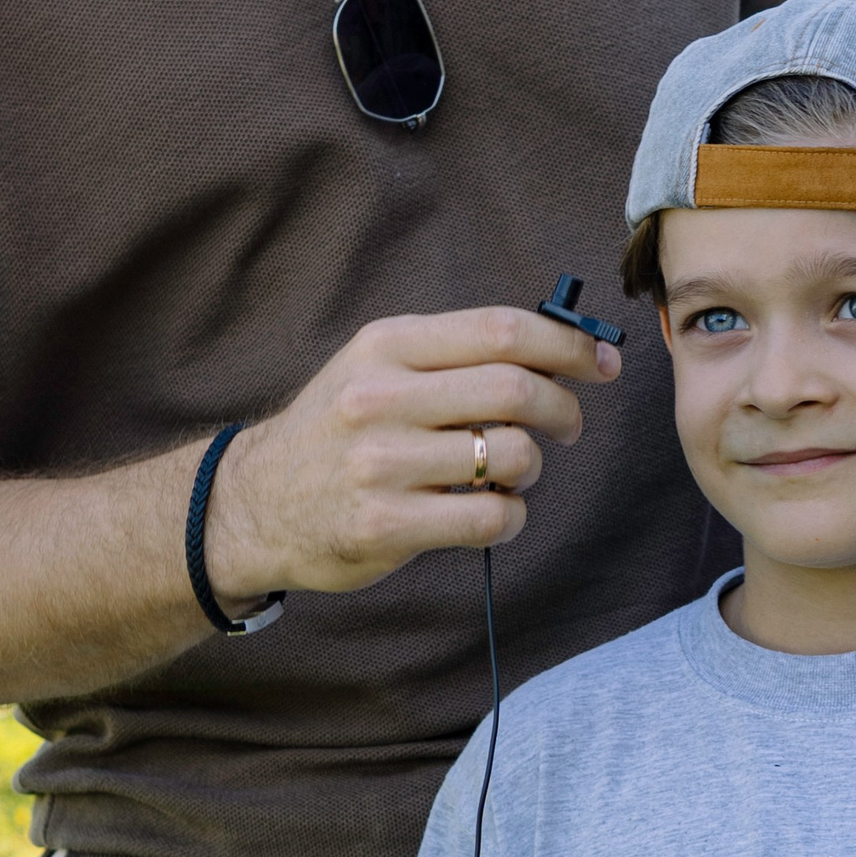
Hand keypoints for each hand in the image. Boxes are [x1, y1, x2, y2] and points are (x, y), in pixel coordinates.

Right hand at [206, 306, 621, 599]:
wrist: (253, 505)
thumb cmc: (338, 432)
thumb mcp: (377, 367)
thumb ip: (455, 355)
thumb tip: (562, 350)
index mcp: (387, 345)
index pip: (502, 331)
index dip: (568, 345)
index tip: (602, 362)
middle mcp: (381, 397)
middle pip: (516, 389)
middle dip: (564, 409)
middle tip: (568, 426)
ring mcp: (381, 463)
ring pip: (512, 455)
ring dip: (532, 468)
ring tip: (510, 473)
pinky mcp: (386, 525)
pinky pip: (491, 516)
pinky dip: (511, 516)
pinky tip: (493, 511)